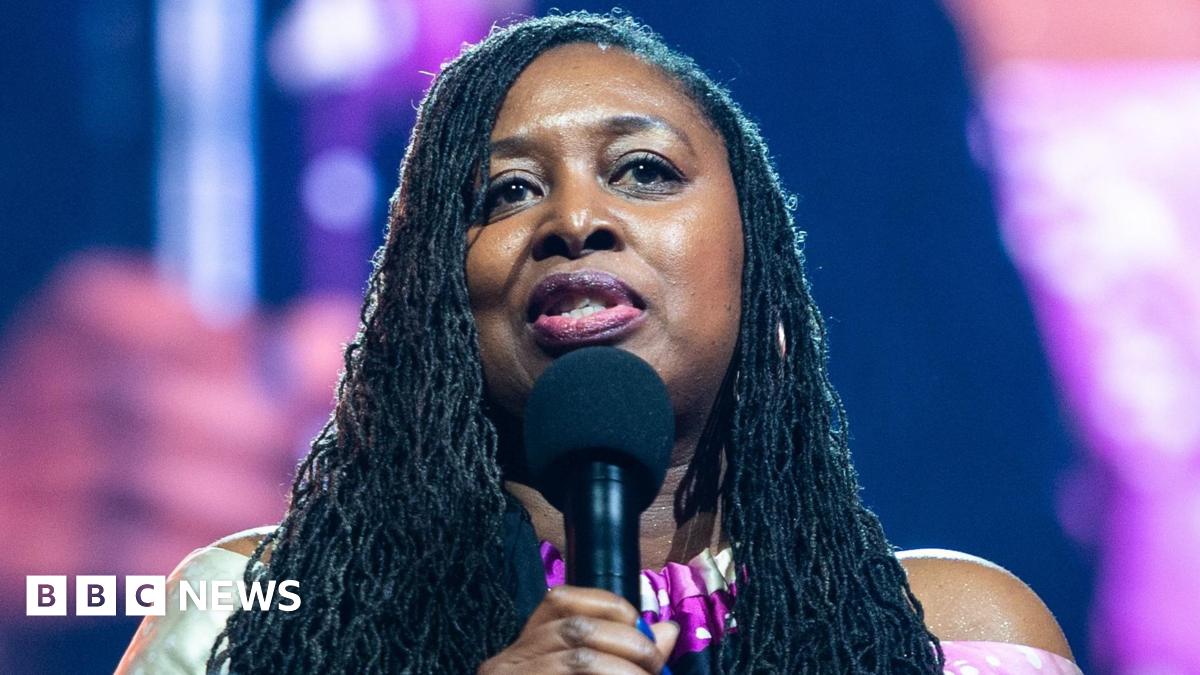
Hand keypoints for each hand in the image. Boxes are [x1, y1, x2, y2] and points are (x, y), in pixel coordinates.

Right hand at [479, 585, 679, 673]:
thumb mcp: (586, 672)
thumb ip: (624, 656)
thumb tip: (668, 629)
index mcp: (524, 645)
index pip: (560, 600)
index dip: (612, 609)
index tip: (644, 632)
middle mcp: (508, 659)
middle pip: (575, 628)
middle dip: (628, 643)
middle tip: (654, 665)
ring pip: (578, 657)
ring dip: (624, 669)